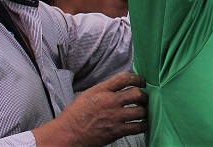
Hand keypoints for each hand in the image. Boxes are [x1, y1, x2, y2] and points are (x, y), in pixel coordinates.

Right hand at [33, 72, 147, 146]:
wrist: (68, 134)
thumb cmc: (76, 114)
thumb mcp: (89, 94)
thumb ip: (105, 88)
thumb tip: (122, 85)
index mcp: (102, 90)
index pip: (124, 78)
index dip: (137, 78)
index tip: (141, 82)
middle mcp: (110, 102)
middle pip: (136, 94)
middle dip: (144, 96)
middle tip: (143, 98)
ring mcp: (114, 117)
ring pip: (140, 111)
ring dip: (144, 111)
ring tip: (143, 111)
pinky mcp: (116, 131)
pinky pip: (137, 127)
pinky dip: (143, 125)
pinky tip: (143, 124)